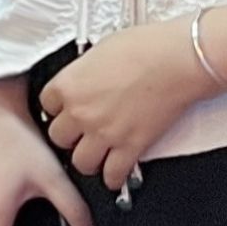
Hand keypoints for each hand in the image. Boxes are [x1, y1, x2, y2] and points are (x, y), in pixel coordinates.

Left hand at [37, 21, 210, 196]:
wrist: (179, 60)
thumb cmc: (147, 47)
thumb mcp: (100, 50)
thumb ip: (86, 71)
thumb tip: (87, 77)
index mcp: (68, 85)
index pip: (47, 105)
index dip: (58, 109)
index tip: (66, 111)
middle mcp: (81, 112)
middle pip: (59, 137)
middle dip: (70, 136)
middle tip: (80, 134)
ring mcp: (104, 132)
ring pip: (81, 161)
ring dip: (87, 159)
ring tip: (95, 156)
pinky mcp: (131, 146)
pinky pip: (113, 173)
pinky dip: (113, 178)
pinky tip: (114, 176)